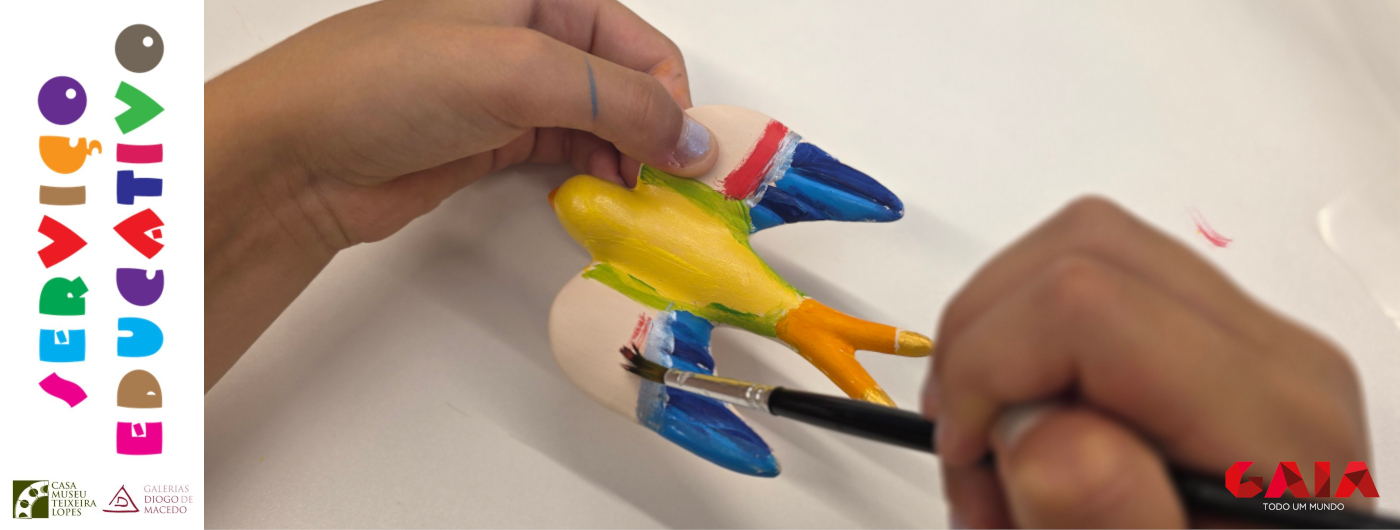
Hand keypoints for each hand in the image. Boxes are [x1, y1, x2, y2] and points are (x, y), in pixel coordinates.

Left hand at [205, 0, 715, 389]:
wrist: (294, 156)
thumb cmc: (383, 85)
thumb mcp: (515, 71)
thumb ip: (616, 100)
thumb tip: (692, 140)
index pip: (640, 44)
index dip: (672, 100)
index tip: (689, 159)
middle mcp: (528, 34)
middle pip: (627, 84)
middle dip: (655, 133)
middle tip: (674, 191)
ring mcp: (510, 89)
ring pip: (601, 123)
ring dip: (628, 161)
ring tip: (641, 203)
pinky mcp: (493, 139)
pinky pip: (567, 153)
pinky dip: (593, 176)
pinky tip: (603, 200)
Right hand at [923, 197, 1369, 527]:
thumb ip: (1112, 519)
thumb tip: (1042, 432)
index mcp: (1273, 424)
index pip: (1087, 304)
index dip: (988, 362)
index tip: (966, 450)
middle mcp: (1273, 359)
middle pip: (1081, 249)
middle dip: (985, 343)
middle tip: (975, 458)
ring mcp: (1247, 341)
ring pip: (1078, 251)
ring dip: (997, 344)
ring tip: (998, 458)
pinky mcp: (1211, 343)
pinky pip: (1093, 288)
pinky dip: (1026, 350)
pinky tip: (1031, 438)